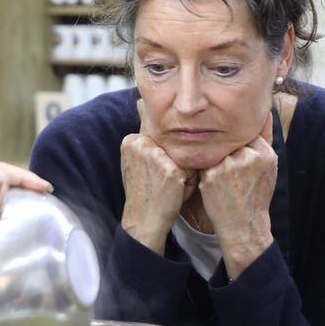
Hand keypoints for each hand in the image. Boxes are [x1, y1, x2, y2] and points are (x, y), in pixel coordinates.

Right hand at [120, 99, 194, 250]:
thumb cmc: (145, 194)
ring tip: (169, 188)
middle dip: (176, 165)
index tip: (155, 177)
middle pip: (175, 145)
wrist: (144, 221)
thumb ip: (145, 140)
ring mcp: (155, 155)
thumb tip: (142, 104)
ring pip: (185, 155)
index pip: (163, 140)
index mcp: (131, 140)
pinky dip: (190, 182)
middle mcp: (141, 143)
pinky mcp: (170, 168)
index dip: (165, 160)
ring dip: (184, 173)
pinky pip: (193, 168)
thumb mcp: (139, 163)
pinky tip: (176, 192)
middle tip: (162, 184)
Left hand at [195, 114, 276, 275]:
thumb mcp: (269, 167)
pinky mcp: (212, 175)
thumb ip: (266, 138)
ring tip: (221, 179)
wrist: (245, 225)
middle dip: (224, 152)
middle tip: (226, 170)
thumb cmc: (256, 195)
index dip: (236, 144)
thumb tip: (266, 112)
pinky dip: (204, 169)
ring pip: (214, 150)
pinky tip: (212, 184)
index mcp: (265, 153)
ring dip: (213, 159)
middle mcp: (248, 156)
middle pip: (228, 141)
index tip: (234, 154)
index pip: (244, 134)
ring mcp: (229, 165)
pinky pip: (203, 162)